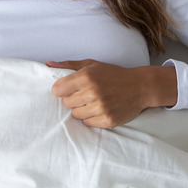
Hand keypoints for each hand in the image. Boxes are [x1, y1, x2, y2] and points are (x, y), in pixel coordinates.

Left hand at [47, 59, 176, 128]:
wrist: (140, 86)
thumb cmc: (113, 74)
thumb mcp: (91, 64)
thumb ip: (68, 65)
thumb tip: (47, 64)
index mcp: (86, 77)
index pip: (57, 90)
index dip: (61, 89)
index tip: (69, 88)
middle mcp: (92, 93)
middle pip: (66, 103)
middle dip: (73, 98)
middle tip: (85, 94)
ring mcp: (100, 108)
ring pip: (75, 115)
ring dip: (82, 109)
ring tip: (94, 101)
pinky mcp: (107, 120)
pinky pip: (87, 123)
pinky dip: (91, 118)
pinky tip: (100, 109)